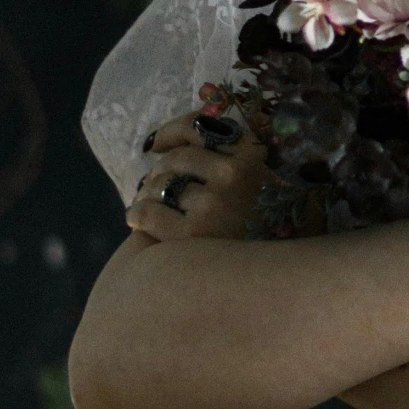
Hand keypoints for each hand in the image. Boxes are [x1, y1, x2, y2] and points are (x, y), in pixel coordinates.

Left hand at [125, 111, 267, 241]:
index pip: (199, 125)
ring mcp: (218, 203)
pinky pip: (148, 212)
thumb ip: (224, 160)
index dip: (172, 132)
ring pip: (160, 183)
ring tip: (150, 207)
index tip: (158, 144)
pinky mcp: (196, 234)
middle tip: (159, 190)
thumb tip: (166, 144)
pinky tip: (137, 221)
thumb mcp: (257, 185)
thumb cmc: (262, 232)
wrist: (271, 282)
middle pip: (176, 158)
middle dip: (161, 173)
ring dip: (148, 194)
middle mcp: (240, 174)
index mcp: (255, 155)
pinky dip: (137, 214)